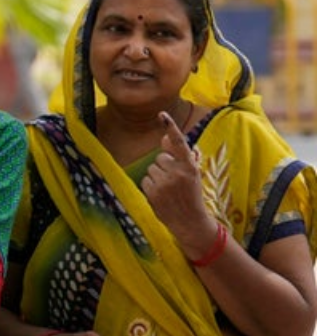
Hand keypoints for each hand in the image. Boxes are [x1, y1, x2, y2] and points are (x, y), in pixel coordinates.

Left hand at [142, 111, 218, 250]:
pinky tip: (161, 195)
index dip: (171, 128)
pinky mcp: (153, 193)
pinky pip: (145, 180)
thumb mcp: (190, 174)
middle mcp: (178, 173)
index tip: (162, 114)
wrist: (191, 221)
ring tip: (169, 189)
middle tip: (175, 181)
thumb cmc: (190, 194)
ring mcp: (165, 183)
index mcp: (191, 166)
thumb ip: (177, 156)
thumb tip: (163, 137)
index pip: (179, 143)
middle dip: (164, 166)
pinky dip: (150, 186)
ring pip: (151, 168)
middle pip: (160, 157)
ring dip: (157, 176)